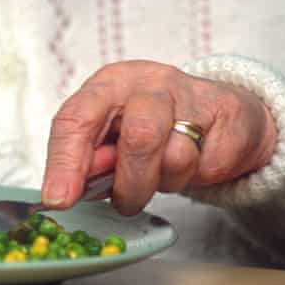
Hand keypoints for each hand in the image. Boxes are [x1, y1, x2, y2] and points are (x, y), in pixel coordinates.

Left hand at [42, 60, 277, 214]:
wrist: (220, 117)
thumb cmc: (155, 128)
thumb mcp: (113, 139)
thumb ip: (90, 161)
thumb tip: (67, 190)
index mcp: (108, 84)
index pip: (77, 119)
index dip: (64, 162)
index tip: (58, 199)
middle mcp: (146, 81)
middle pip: (138, 137)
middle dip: (129, 184)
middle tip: (124, 203)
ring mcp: (190, 93)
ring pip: (175, 156)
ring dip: (164, 183)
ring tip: (162, 175)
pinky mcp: (226, 112)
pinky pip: (207, 164)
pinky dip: (196, 177)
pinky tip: (195, 161)